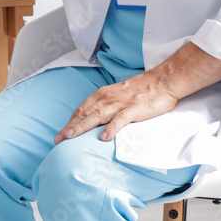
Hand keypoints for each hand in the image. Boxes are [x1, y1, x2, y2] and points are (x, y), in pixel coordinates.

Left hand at [54, 72, 178, 143]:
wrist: (162, 81)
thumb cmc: (141, 90)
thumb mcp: (118, 94)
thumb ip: (106, 105)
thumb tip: (95, 119)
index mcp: (103, 94)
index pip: (82, 109)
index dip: (70, 122)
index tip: (62, 134)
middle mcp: (107, 98)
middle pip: (85, 114)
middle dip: (70, 127)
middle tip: (59, 139)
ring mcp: (120, 103)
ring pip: (97, 116)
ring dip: (82, 127)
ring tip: (71, 137)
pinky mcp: (133, 109)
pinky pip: (120, 119)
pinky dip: (111, 128)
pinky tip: (104, 138)